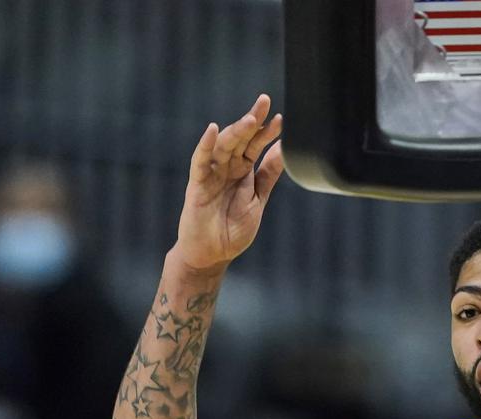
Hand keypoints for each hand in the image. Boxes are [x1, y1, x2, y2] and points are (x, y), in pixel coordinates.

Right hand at [175, 94, 284, 271]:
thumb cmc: (233, 229)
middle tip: (264, 101)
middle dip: (252, 121)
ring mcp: (211, 174)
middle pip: (240, 140)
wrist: (212, 254)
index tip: (281, 119)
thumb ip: (268, 174)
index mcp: (243, 172)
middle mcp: (227, 169)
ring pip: (223, 147)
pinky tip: (214, 130)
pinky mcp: (197, 184)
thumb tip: (284, 149)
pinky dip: (206, 145)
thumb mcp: (258, 199)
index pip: (255, 146)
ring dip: (236, 131)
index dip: (267, 132)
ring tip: (250, 119)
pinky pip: (200, 161)